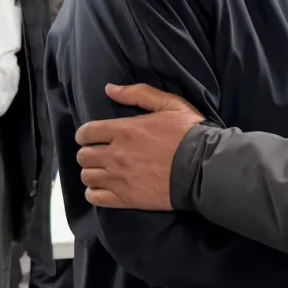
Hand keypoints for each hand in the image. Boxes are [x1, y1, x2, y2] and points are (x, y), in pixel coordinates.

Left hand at [75, 83, 204, 210]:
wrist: (203, 168)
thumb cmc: (189, 134)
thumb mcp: (171, 104)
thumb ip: (139, 94)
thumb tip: (110, 89)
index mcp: (124, 130)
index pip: (86, 133)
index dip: (86, 134)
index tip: (93, 137)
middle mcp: (115, 155)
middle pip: (83, 156)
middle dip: (89, 153)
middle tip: (101, 154)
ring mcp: (119, 178)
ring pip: (87, 176)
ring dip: (92, 172)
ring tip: (103, 171)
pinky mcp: (125, 198)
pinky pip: (95, 197)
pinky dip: (94, 192)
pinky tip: (104, 187)